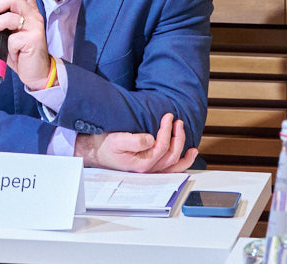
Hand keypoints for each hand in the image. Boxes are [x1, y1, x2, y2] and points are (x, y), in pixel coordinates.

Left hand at [0, 0, 51, 91]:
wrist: (37, 73)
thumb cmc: (22, 52)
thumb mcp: (9, 32)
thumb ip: (2, 15)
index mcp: (29, 11)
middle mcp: (34, 16)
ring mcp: (34, 27)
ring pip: (9, 16)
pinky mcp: (33, 39)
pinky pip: (11, 38)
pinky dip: (5, 45)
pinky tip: (9, 51)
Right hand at [75, 114, 198, 172]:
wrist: (96, 152)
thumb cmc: (105, 146)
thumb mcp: (116, 140)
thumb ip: (134, 141)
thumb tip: (150, 139)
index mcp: (141, 164)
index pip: (162, 147)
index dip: (167, 130)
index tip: (168, 116)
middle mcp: (148, 170)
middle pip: (171, 155)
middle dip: (177, 136)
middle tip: (176, 120)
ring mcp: (151, 169)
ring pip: (174, 164)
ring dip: (183, 147)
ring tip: (184, 132)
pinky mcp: (150, 166)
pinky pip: (171, 167)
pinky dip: (182, 161)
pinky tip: (190, 153)